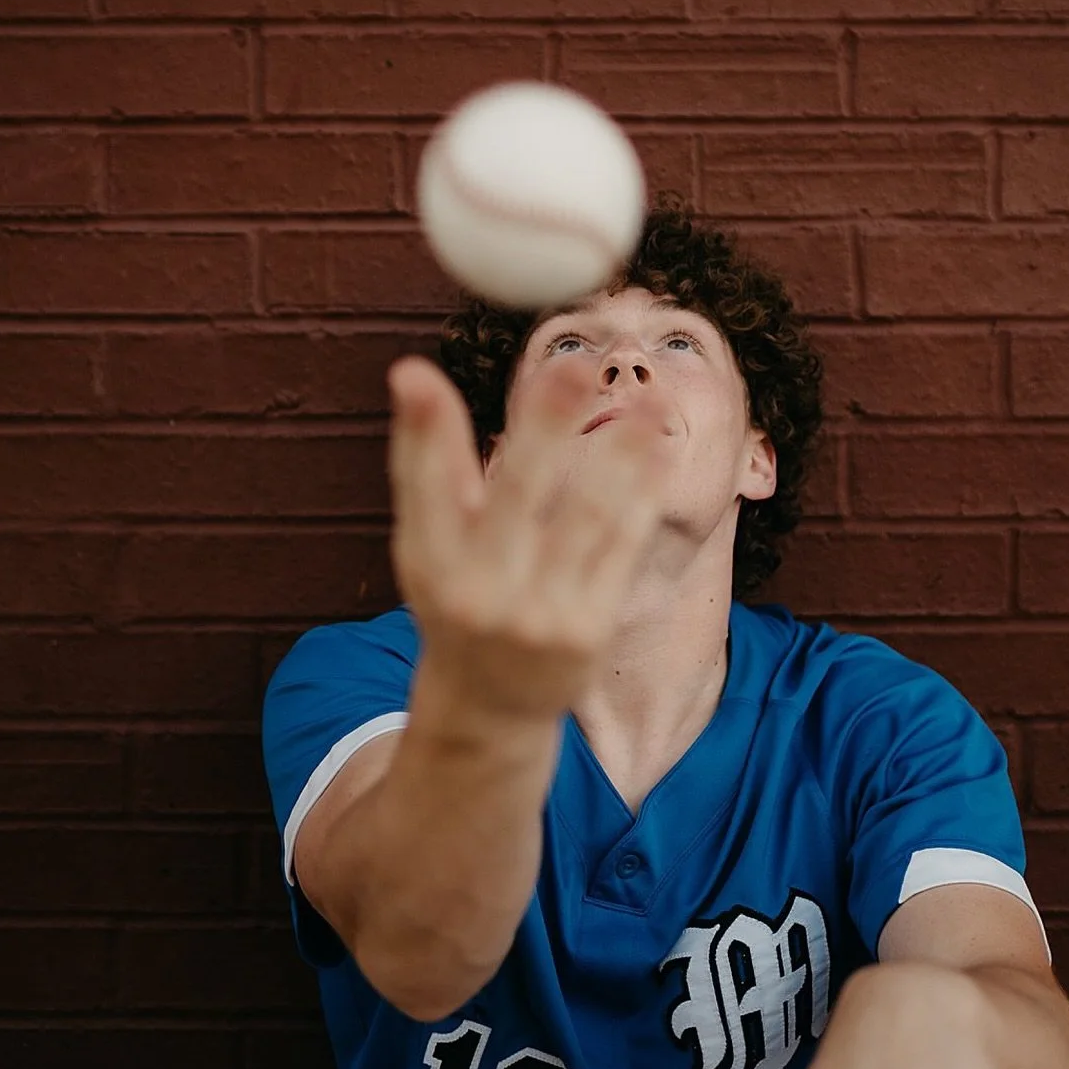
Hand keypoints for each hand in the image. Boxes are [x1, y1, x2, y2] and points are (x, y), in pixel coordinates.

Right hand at [385, 349, 672, 723]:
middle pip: (517, 494)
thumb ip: (425, 459)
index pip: (423, 485)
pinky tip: (656, 447)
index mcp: (429, 563)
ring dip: (619, 454)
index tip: (417, 369)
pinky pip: (622, 545)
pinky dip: (642, 492)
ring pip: (586, 516)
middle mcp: (479, 589)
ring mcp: (538, 614)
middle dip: (544, 429)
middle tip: (573, 364)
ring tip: (641, 399)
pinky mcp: (589, 628)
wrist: (490, 704)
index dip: (421, 430)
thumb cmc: (457, 595)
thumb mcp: (427, 540)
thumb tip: (412, 370)